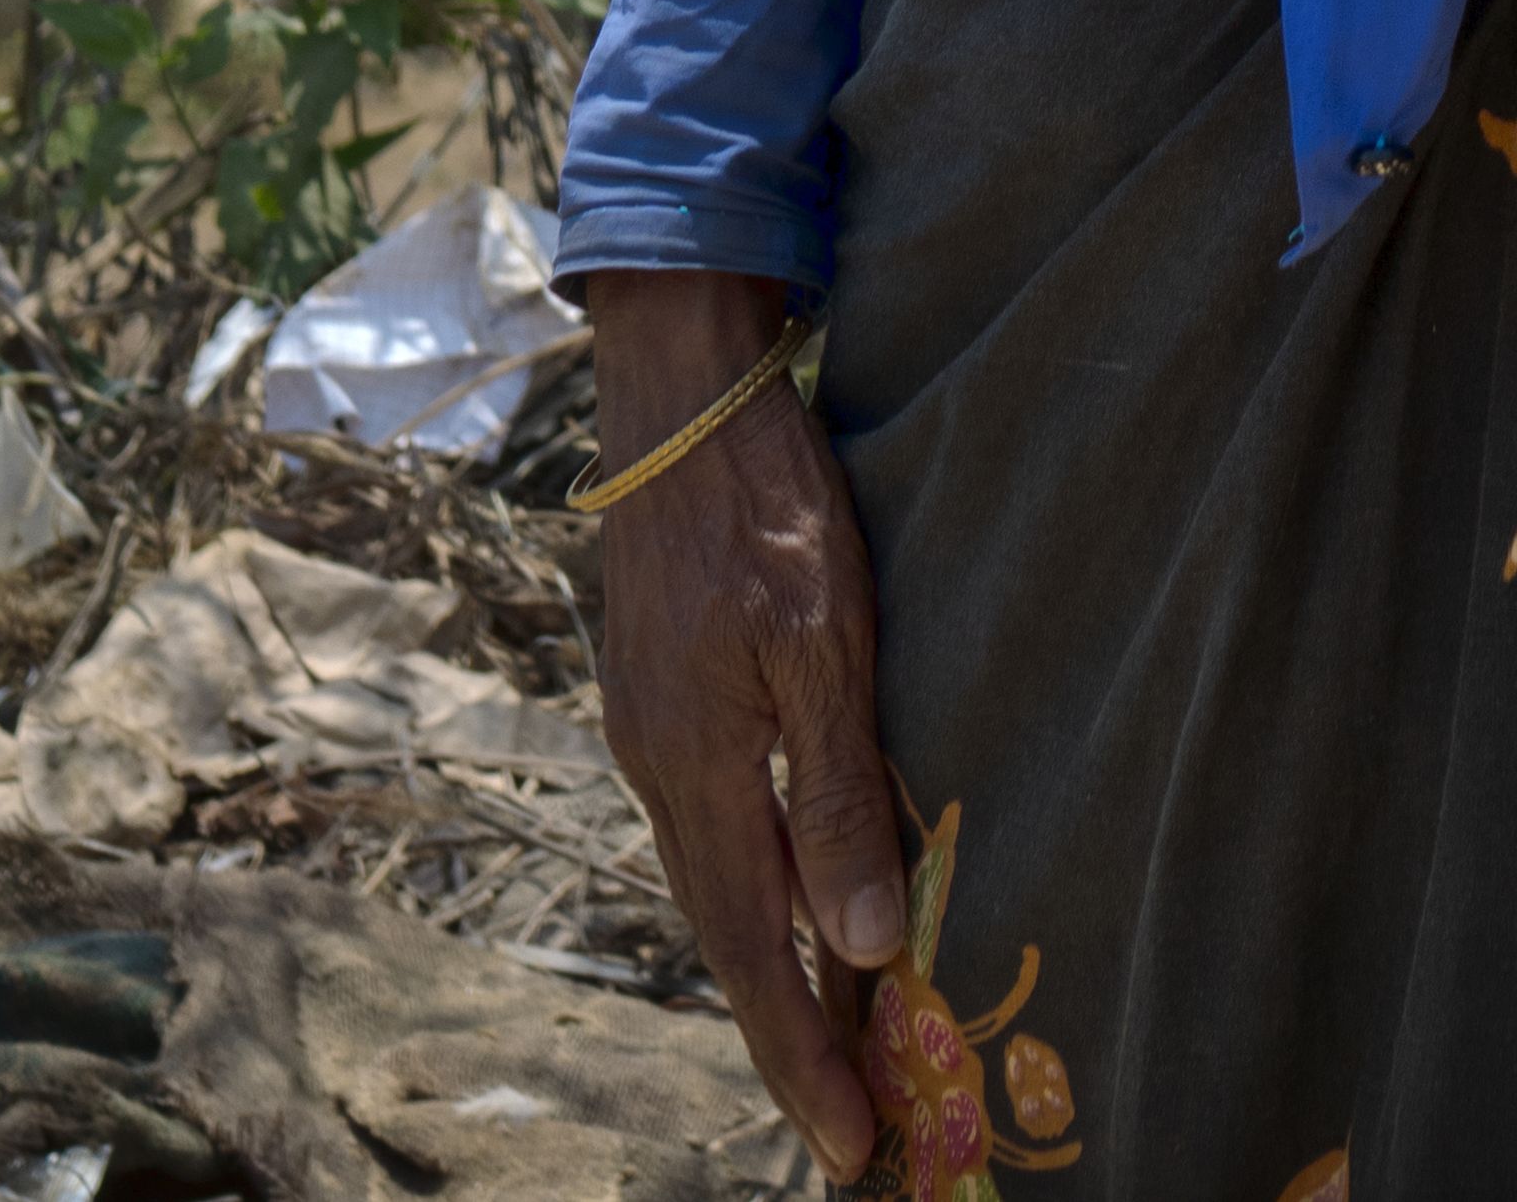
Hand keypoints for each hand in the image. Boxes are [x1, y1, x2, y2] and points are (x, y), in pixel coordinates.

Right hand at [572, 268, 911, 1165]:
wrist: (678, 389)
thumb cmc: (766, 500)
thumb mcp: (826, 640)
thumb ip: (841, 792)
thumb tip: (863, 944)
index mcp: (697, 767)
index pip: (754, 948)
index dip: (803, 1052)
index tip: (852, 1144)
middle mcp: (661, 766)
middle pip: (728, 933)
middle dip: (790, 1039)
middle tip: (853, 1130)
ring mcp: (654, 729)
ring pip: (718, 884)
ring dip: (774, 971)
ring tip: (837, 1047)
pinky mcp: (665, 694)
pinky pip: (714, 828)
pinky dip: (758, 892)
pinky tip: (795, 905)